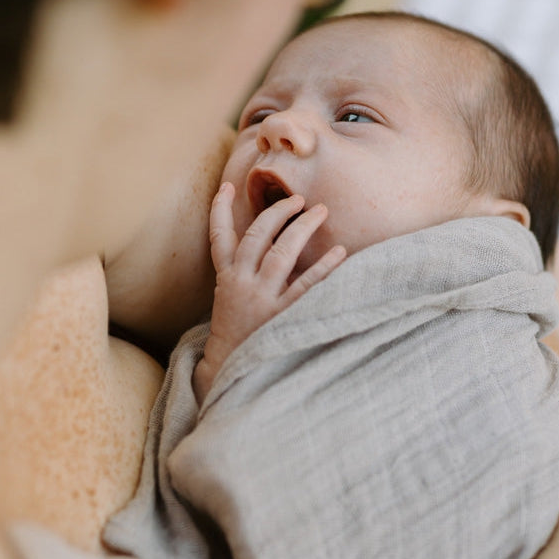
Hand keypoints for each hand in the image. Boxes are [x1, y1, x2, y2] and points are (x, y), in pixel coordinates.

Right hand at [194, 183, 344, 400]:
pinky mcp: (281, 315)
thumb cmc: (236, 336)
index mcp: (226, 279)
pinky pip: (306, 285)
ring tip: (321, 211)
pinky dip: (324, 266)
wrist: (231, 373)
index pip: (218, 237)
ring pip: (281, 251)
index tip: (228, 185)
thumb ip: (241, 277)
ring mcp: (261, 298)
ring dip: (301, 227)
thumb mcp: (228, 302)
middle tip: (299, 199)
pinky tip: (339, 252)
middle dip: (277, 212)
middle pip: (257, 235)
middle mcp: (241, 283)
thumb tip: (267, 250)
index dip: (220, 209)